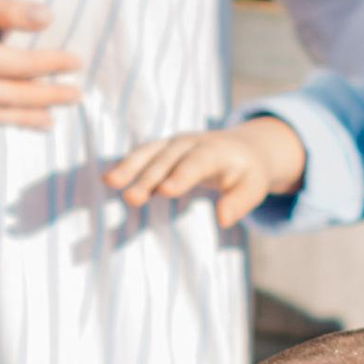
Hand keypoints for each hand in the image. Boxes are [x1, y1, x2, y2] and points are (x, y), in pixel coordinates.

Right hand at [105, 116, 308, 230]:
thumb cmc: (247, 174)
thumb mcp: (253, 188)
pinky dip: (126, 164)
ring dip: (129, 166)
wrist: (242, 148)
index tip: (165, 191)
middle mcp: (191, 143)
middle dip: (148, 177)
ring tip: (109, 182)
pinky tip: (109, 180)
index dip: (181, 175)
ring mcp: (174, 143)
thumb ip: (239, 203)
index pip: (197, 163)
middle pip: (167, 159)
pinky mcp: (162, 148)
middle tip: (131, 198)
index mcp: (216, 151)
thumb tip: (223, 220)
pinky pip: (142, 154)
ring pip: (149, 152)